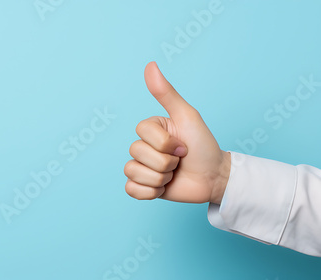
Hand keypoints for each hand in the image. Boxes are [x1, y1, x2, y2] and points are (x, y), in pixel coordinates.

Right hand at [124, 62, 230, 203]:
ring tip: (173, 174)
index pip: (141, 133)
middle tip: (180, 161)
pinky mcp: (142, 187)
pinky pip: (131, 190)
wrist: (214, 178)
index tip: (183, 144)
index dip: (165, 143)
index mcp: (150, 128)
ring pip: (133, 172)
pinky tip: (163, 187)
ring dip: (159, 178)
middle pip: (137, 154)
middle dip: (165, 162)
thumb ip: (166, 93)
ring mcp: (141, 167)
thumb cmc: (203, 146)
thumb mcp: (187, 116)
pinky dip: (150, 192)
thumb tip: (150, 65)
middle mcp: (143, 146)